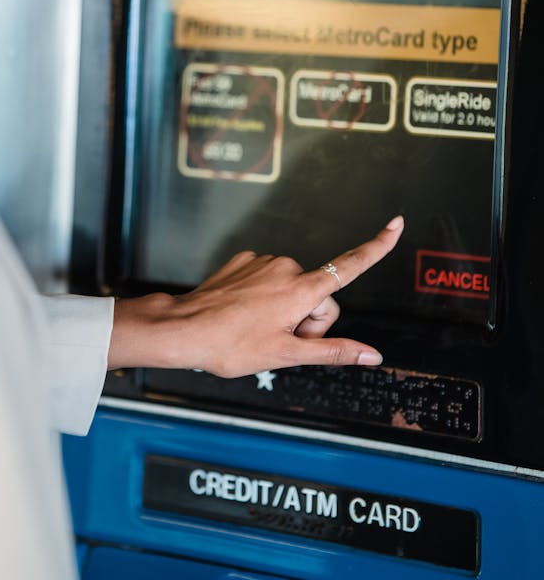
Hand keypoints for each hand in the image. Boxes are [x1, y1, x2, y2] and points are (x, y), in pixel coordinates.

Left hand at [108, 216, 403, 375]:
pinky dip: (263, 297)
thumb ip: (333, 352)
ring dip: (284, 309)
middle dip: (308, 320)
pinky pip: (268, 279)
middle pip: (319, 295)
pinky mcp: (245, 260)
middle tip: (278, 339)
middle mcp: (286, 267)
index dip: (377, 247)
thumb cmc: (231, 346)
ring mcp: (263, 261)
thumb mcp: (286, 355)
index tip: (397, 225)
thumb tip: (372, 354)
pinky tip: (242, 312)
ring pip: (293, 288)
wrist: (183, 329)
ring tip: (254, 328)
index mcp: (301, 290)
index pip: (350, 266)